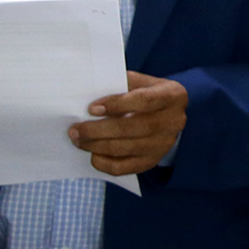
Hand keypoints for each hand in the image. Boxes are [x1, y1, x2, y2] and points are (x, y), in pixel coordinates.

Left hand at [69, 71, 187, 175]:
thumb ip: (120, 84)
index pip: (144, 101)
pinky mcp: (153, 160)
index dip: (116, 104)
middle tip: (75, 130)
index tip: (91, 109)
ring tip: (78, 140)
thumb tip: (89, 92)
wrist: (168, 114)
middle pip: (132, 128)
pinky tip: (93, 154)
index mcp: (173, 96)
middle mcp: (173, 122)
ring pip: (126, 148)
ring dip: (97, 146)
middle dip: (98, 130)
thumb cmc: (148, 93)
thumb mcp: (141, 81)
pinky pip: (125, 167)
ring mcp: (164, 144)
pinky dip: (104, 162)